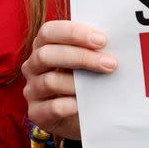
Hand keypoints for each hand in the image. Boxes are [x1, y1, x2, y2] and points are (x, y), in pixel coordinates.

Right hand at [22, 21, 117, 140]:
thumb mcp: (88, 61)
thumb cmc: (86, 80)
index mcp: (44, 46)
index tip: (102, 40)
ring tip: (100, 86)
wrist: (84, 115)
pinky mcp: (37, 113)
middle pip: (47, 55)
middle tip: (110, 63)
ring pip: (50, 81)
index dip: (74, 33)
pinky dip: (69, 105)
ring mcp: (32, 90)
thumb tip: (116, 43)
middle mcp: (33, 66)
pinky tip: (83, 104)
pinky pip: (52, 107)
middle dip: (81, 57)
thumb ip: (94, 50)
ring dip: (78, 83)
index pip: (49, 32)